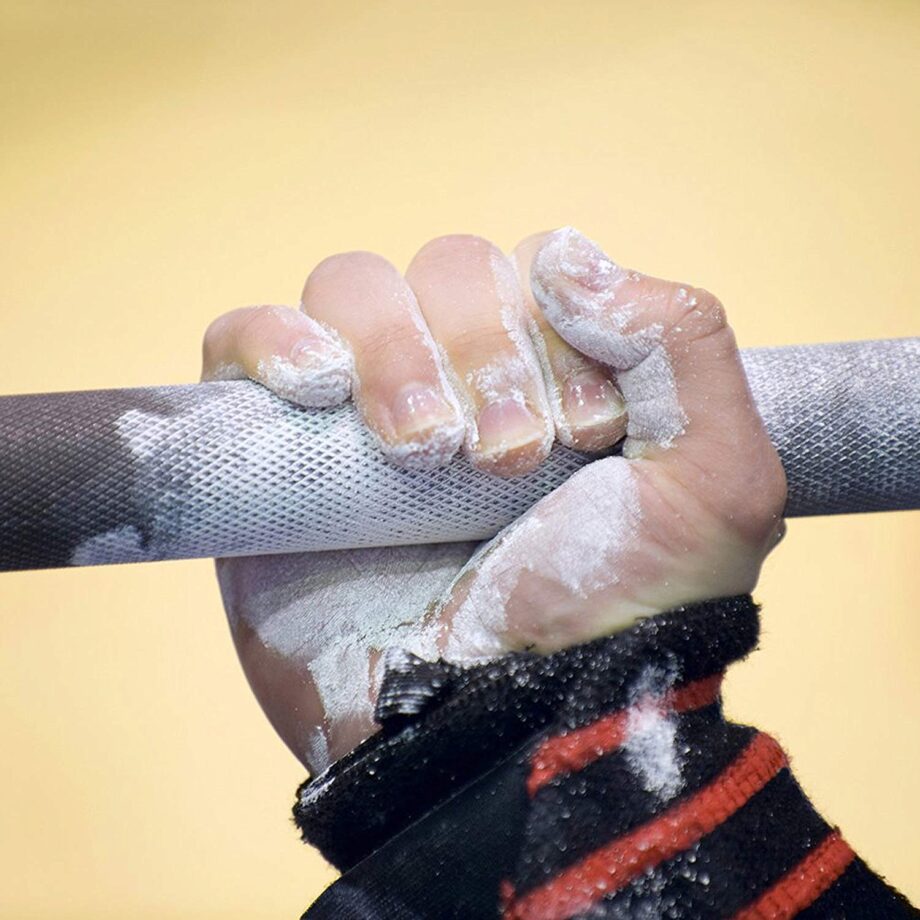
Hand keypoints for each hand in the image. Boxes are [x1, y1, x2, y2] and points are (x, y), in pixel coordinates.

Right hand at [201, 228, 785, 772]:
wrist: (501, 728)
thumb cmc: (612, 616)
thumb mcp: (717, 484)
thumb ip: (686, 341)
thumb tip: (566, 258)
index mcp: (552, 377)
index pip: (535, 268)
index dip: (554, 326)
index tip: (581, 436)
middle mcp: (460, 383)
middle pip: (446, 269)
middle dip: (480, 349)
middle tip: (500, 459)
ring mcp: (364, 413)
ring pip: (353, 288)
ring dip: (392, 350)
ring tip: (420, 451)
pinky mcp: (278, 454)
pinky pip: (240, 338)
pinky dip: (272, 340)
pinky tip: (316, 389)